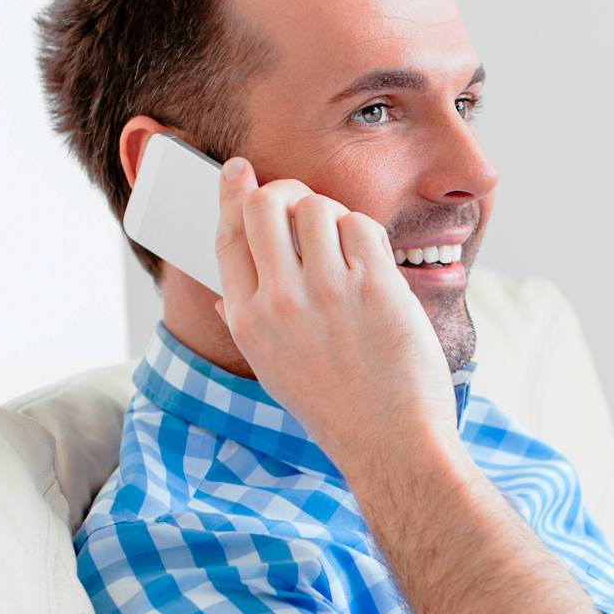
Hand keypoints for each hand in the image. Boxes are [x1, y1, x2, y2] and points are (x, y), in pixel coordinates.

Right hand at [209, 156, 459, 474]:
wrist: (391, 442)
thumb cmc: (337, 410)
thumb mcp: (273, 372)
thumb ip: (246, 327)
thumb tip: (222, 297)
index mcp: (247, 320)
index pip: (227, 235)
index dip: (232, 193)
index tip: (240, 170)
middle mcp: (280, 301)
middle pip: (267, 205)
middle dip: (285, 190)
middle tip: (304, 201)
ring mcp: (327, 291)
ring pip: (318, 208)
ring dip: (333, 213)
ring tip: (345, 241)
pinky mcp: (374, 287)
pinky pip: (362, 226)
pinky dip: (366, 234)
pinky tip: (372, 260)